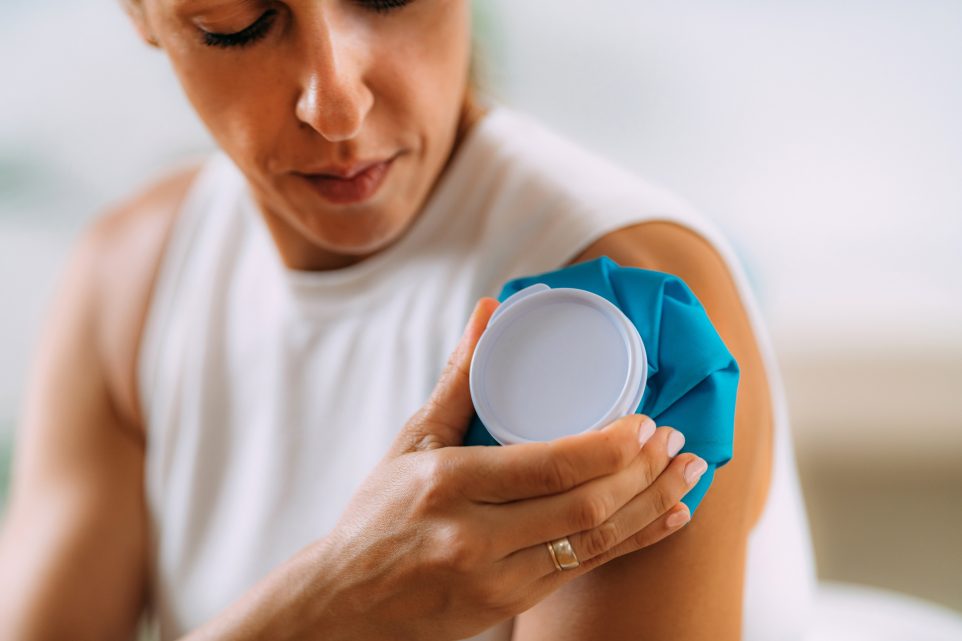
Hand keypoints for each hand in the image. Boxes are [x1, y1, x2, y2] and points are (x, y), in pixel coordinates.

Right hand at [315, 298, 705, 640]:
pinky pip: (587, 570)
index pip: (550, 465)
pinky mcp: (513, 604)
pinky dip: (634, 542)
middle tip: (677, 440)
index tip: (645, 421)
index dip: (609, 446)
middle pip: (584, 504)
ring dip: (651, 506)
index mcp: (451, 485)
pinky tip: (667, 520)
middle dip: (644, 472)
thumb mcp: (412, 443)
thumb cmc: (378, 517)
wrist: (348, 604)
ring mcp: (498, 578)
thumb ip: (459, 381)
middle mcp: (476, 537)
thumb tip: (488, 312)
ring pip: (595, 540)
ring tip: (689, 475)